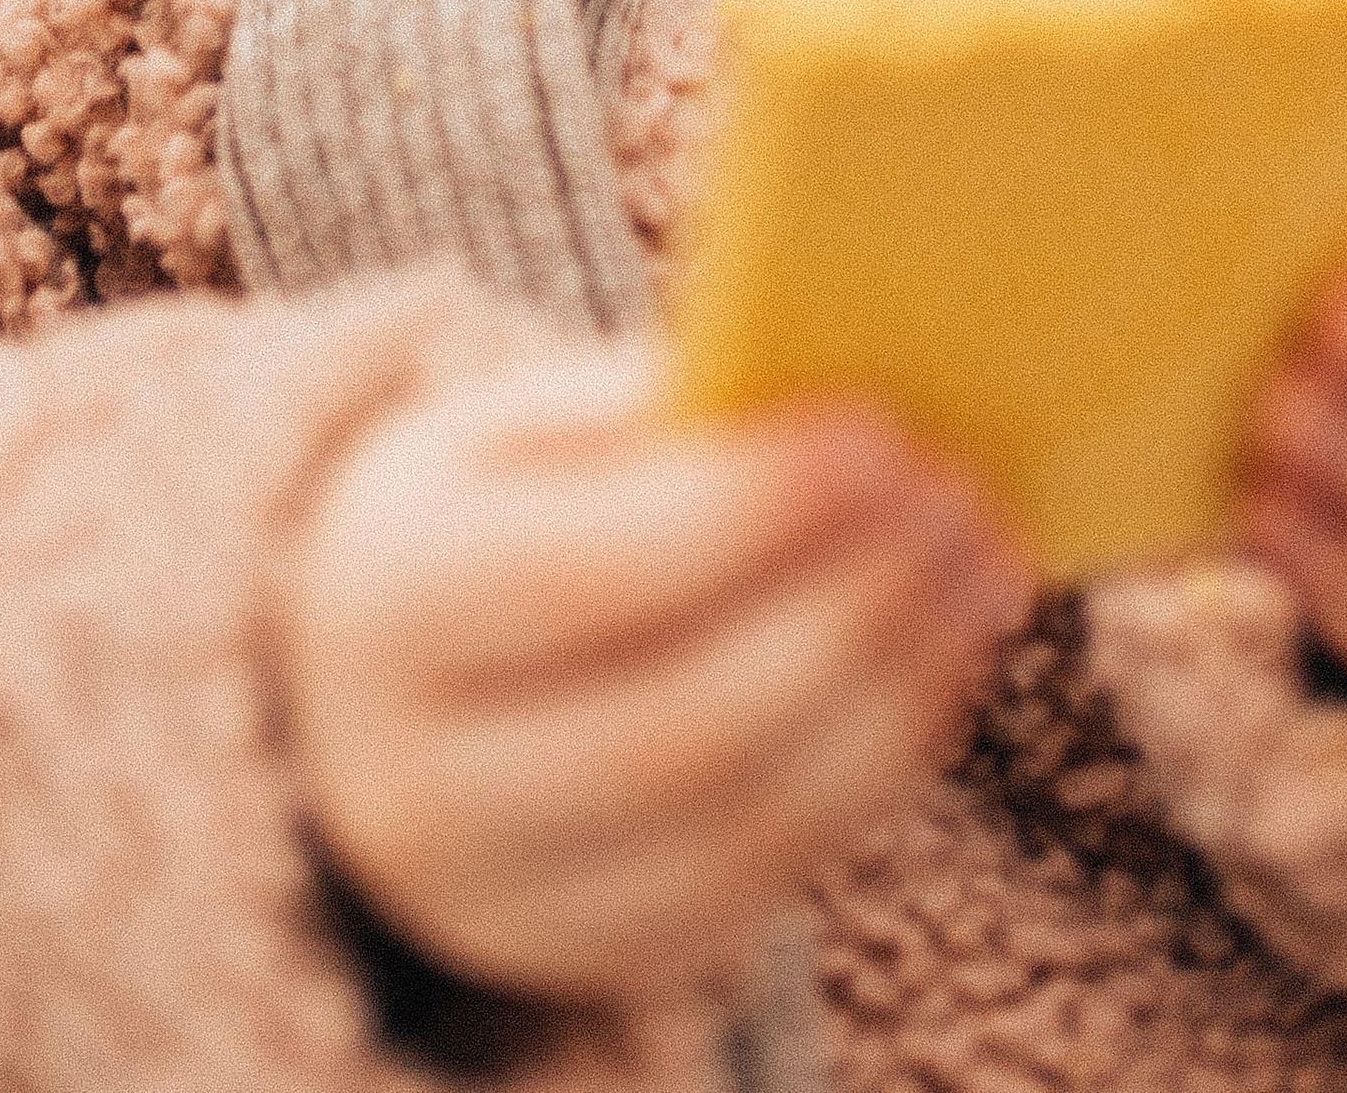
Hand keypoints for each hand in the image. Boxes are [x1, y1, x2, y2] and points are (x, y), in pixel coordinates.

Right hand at [281, 338, 1032, 1010]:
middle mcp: (422, 783)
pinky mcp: (599, 958)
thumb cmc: (483, 513)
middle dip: (845, 611)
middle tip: (956, 499)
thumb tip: (821, 387)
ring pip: (739, 826)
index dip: (744, 511)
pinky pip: (766, 886)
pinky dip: (876, 769)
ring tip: (981, 568)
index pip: (579, 578)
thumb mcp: (511, 426)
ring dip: (892, 692)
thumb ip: (642, 404)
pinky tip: (940, 660)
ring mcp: (506, 901)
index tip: (879, 430)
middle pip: (674, 727)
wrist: (365, 691)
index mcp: (389, 606)